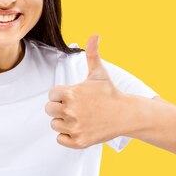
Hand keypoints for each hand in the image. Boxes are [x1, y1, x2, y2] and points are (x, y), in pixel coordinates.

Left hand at [45, 34, 129, 148]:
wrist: (126, 115)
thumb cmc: (110, 93)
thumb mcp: (99, 73)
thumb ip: (92, 53)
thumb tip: (95, 34)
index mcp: (71, 93)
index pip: (51, 95)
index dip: (61, 95)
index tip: (74, 95)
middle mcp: (70, 111)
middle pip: (49, 110)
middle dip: (59, 108)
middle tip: (75, 107)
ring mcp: (75, 127)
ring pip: (55, 124)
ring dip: (63, 122)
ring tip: (79, 117)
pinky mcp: (79, 141)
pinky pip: (60, 139)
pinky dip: (67, 136)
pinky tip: (80, 128)